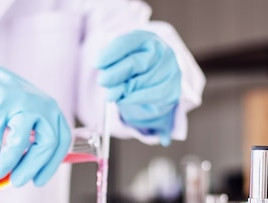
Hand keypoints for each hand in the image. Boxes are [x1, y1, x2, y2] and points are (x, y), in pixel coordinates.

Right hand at [0, 55, 70, 186]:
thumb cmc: (5, 103)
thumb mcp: (28, 117)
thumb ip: (33, 139)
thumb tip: (27, 173)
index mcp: (52, 112)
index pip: (62, 142)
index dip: (51, 165)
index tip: (38, 182)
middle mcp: (42, 105)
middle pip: (46, 143)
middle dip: (31, 167)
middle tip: (17, 182)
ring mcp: (20, 102)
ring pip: (21, 140)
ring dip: (10, 162)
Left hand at [96, 31, 180, 145]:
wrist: (156, 88)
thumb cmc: (134, 70)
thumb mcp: (122, 61)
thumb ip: (113, 66)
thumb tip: (105, 79)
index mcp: (146, 39)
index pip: (128, 43)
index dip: (111, 53)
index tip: (96, 63)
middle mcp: (162, 52)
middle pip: (135, 63)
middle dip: (115, 73)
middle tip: (101, 81)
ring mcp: (169, 70)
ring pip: (140, 83)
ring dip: (122, 90)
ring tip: (113, 93)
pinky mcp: (171, 89)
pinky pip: (147, 96)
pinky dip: (131, 99)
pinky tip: (124, 99)